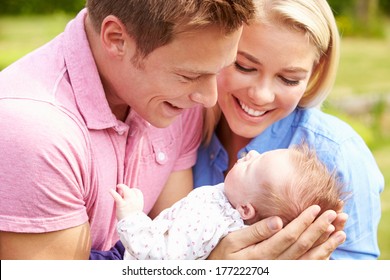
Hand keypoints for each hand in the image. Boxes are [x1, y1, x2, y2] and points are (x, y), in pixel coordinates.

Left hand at [110, 184, 143, 219]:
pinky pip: (117, 196)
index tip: (130, 192)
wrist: (131, 227)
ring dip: (122, 186)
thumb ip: (133, 204)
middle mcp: (135, 201)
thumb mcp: (136, 211)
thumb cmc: (131, 220)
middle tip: (122, 188)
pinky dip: (113, 193)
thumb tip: (127, 198)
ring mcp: (129, 202)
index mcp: (140, 202)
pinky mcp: (121, 204)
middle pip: (132, 190)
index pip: (138, 192)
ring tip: (118, 186)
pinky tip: (110, 190)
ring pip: (126, 190)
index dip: (133, 190)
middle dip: (127, 189)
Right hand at [208, 205, 346, 259]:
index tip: (316, 207)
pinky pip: (304, 268)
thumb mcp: (233, 240)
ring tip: (341, 232)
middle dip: (319, 229)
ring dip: (326, 245)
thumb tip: (277, 220)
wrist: (218, 271)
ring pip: (307, 260)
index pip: (289, 236)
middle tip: (334, 213)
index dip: (304, 222)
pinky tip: (329, 250)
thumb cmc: (223, 253)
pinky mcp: (281, 274)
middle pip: (302, 247)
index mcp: (261, 255)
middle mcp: (274, 266)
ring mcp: (279, 272)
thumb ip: (256, 231)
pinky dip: (319, 259)